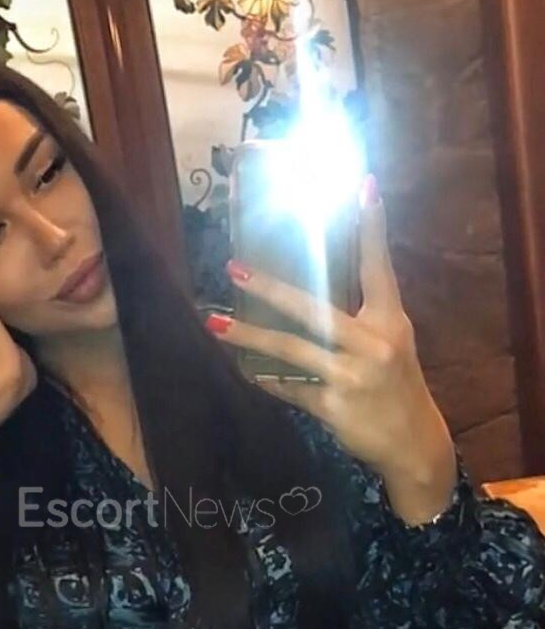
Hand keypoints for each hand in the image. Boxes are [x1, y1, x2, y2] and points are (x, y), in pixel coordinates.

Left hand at [206, 176, 455, 497]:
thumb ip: (362, 317)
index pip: (379, 266)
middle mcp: (373, 343)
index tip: (363, 186)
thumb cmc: (394, 384)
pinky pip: (290, 387)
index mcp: (389, 319)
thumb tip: (316, 290)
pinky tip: (243, 369)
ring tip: (215, 324)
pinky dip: (266, 379)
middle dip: (272, 289)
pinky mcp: (334, 406)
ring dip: (250, 336)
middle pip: (314, 308)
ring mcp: (352, 375)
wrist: (412, 442)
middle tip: (234, 269)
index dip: (372, 226)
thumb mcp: (391, 343)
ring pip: (292, 349)